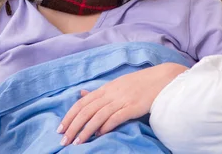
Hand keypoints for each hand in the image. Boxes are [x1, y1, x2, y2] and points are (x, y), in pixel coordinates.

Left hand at [57, 62, 187, 145]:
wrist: (161, 79)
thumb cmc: (138, 84)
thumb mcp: (115, 85)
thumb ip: (98, 92)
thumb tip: (80, 94)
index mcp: (105, 88)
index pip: (81, 103)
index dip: (69, 116)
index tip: (60, 129)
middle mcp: (111, 93)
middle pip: (87, 110)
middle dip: (73, 126)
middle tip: (64, 141)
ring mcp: (122, 100)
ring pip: (98, 115)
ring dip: (86, 130)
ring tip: (77, 143)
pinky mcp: (133, 106)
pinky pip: (116, 117)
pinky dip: (106, 126)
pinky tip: (99, 135)